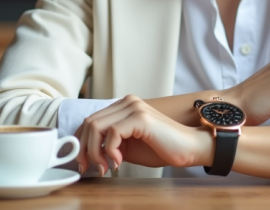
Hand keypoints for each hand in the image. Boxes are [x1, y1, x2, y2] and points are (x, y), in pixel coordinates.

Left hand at [75, 95, 211, 175]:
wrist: (188, 148)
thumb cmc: (161, 148)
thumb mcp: (128, 146)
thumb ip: (110, 143)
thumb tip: (87, 153)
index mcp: (123, 106)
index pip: (91, 120)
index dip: (81, 142)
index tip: (83, 163)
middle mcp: (127, 102)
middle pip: (90, 122)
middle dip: (84, 149)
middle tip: (91, 168)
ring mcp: (134, 107)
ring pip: (96, 126)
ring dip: (95, 151)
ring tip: (106, 167)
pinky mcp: (140, 117)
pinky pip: (112, 133)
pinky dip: (110, 151)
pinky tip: (119, 162)